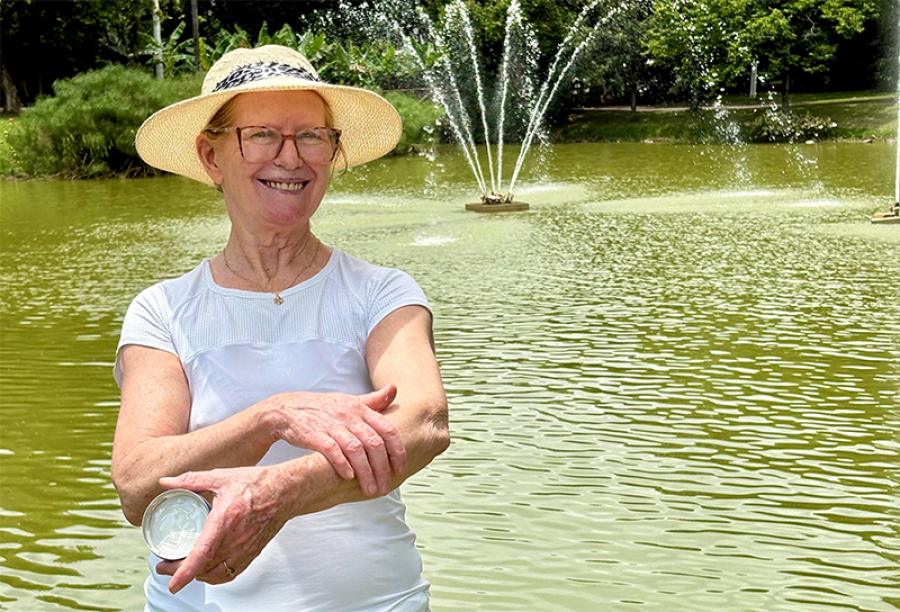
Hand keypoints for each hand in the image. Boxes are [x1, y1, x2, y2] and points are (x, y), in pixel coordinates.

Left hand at [155, 467, 287, 593]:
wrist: (286, 490)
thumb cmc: (258, 483)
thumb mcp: (221, 477)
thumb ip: (191, 480)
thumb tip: (167, 482)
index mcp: (225, 520)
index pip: (203, 553)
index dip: (184, 572)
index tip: (171, 582)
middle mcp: (235, 539)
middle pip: (204, 568)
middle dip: (180, 572)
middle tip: (165, 567)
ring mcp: (245, 549)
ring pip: (216, 574)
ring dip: (197, 575)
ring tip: (183, 568)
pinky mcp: (252, 553)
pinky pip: (231, 573)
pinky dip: (215, 577)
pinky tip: (208, 571)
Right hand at [266, 384, 404, 496]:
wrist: (286, 409)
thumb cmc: (323, 408)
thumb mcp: (349, 401)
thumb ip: (373, 400)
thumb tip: (394, 389)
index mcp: (360, 409)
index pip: (387, 429)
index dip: (397, 450)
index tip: (401, 468)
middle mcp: (348, 416)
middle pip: (374, 443)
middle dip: (382, 468)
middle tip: (385, 487)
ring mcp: (331, 425)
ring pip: (355, 449)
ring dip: (365, 472)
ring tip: (370, 489)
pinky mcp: (313, 434)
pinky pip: (331, 450)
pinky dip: (342, 464)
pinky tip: (348, 477)